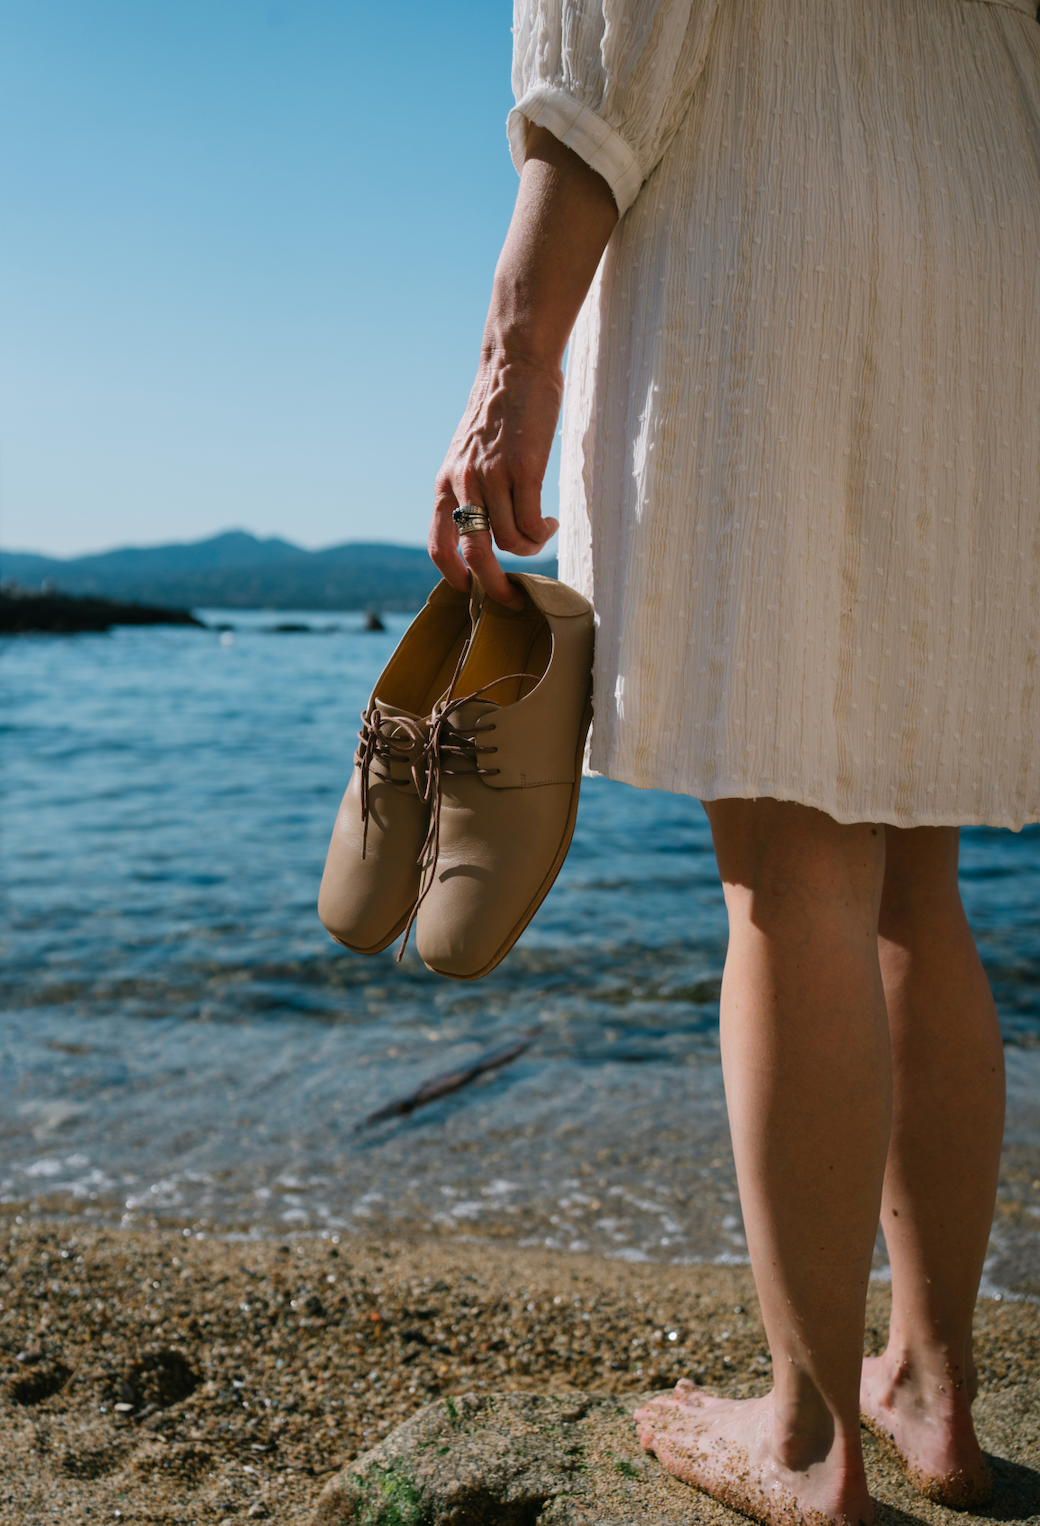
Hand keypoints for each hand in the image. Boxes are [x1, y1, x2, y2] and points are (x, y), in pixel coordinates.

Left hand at [430, 348, 561, 609]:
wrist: (513, 366)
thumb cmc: (498, 411)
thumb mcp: (469, 454)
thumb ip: (471, 487)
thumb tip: (485, 527)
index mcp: (446, 484)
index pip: (438, 545)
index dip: (453, 576)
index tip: (470, 590)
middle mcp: (463, 485)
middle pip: (474, 555)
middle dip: (494, 587)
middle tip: (514, 599)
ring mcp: (492, 478)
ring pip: (509, 542)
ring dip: (530, 548)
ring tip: (541, 531)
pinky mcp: (523, 470)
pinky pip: (530, 522)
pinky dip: (542, 532)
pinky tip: (550, 522)